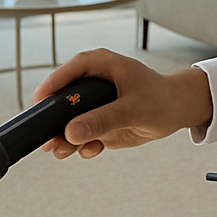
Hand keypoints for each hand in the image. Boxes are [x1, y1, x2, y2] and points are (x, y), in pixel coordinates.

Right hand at [33, 48, 212, 160]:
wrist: (178, 110)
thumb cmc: (161, 98)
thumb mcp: (134, 109)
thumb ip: (103, 120)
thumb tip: (70, 133)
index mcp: (100, 65)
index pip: (69, 71)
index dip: (51, 85)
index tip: (38, 104)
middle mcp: (92, 83)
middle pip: (61, 100)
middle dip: (53, 122)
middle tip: (47, 140)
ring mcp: (93, 105)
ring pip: (67, 122)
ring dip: (63, 139)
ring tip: (64, 151)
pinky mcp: (97, 123)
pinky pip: (81, 136)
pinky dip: (82, 146)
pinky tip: (93, 150)